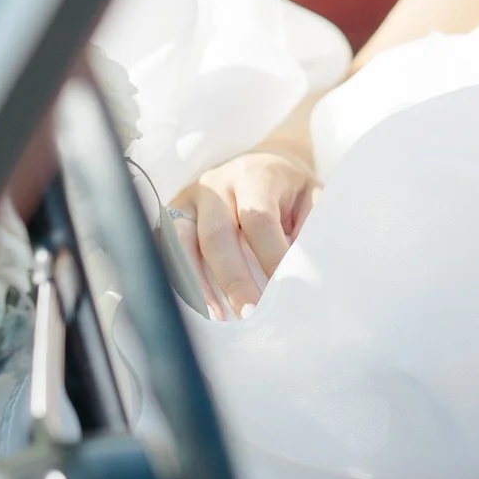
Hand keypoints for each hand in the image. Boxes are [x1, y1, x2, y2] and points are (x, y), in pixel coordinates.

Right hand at [174, 148, 317, 318]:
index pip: (258, 219)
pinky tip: (196, 305)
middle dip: (233, 278)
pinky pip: (166, 247)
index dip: (269, 256)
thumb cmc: (290, 188)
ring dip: (198, 282)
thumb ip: (311, 227)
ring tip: (217, 318)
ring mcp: (190, 198)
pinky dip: (179, 278)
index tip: (284, 291)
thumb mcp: (312, 196)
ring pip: (182, 241)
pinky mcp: (173, 212)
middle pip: (217, 234)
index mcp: (255, 176)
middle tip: (249, 314)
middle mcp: (216, 184)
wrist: (262, 160)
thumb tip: (303, 270)